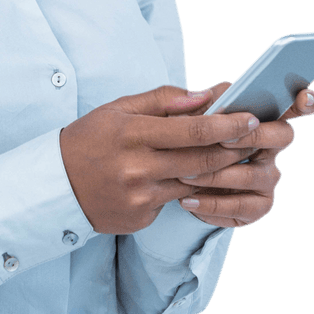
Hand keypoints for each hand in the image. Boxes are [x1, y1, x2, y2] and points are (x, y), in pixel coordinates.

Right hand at [59, 84, 272, 234]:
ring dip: (220, 170)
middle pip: (202, 160)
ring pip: (195, 183)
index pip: (192, 130)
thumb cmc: (89, 139)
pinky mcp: (141, 217)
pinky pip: (175, 200)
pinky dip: (186, 187)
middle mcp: (137, 167)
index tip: (250, 118)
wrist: (56, 185)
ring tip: (235, 155)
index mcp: (132, 133)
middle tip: (257, 137)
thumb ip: (163, 100)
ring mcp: (140, 196)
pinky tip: (190, 177)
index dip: (227, 125)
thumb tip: (204, 96)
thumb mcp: (118, 109)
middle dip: (235, 148)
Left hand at [176, 84, 313, 227]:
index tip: (304, 97)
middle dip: (253, 136)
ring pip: (253, 175)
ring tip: (185, 176)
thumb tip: (207, 97)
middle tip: (222, 139)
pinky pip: (240, 207)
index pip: (291, 105)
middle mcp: (269, 148)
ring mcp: (265, 178)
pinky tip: (188, 200)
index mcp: (257, 120)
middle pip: (281, 136)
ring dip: (217, 176)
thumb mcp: (182, 116)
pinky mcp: (255, 207)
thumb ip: (195, 103)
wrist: (167, 181)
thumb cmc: (182, 142)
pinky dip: (211, 205)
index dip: (305, 101)